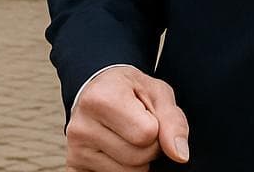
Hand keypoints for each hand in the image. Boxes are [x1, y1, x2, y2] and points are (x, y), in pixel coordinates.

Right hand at [66, 66, 190, 170]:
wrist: (97, 90)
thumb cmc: (131, 90)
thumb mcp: (158, 93)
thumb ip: (173, 122)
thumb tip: (180, 156)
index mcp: (101, 98)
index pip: (147, 134)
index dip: (157, 127)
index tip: (145, 113)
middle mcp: (81, 126)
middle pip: (138, 159)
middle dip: (148, 146)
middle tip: (137, 127)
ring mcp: (74, 150)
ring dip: (137, 160)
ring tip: (126, 137)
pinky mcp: (73, 167)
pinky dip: (121, 169)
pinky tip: (114, 150)